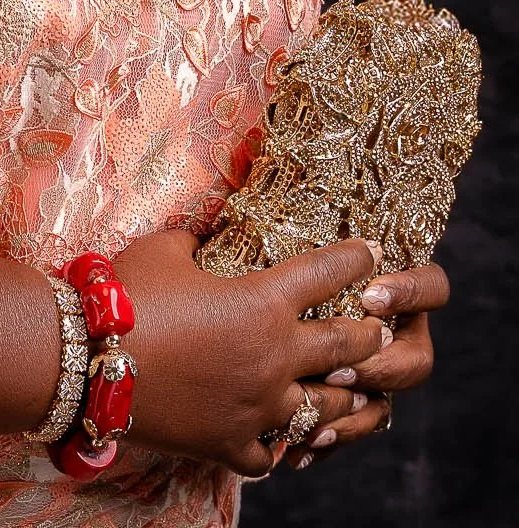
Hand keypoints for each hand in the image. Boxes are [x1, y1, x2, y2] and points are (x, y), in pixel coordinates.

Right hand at [53, 230, 390, 477]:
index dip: (355, 259)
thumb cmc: (126, 293)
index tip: (374, 252)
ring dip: (340, 398)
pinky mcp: (230, 444)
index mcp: (263, 302)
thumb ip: (200, 243)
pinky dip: (277, 445)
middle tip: (383, 328)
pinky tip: (280, 439)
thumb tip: (207, 233)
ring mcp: (257, 408)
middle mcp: (274, 358)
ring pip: (324, 410)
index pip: (327, 274)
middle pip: (346, 348)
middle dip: (371, 335)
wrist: (85, 359)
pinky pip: (270, 454)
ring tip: (349, 392)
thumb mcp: (167, 249)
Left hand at [285, 260, 449, 471]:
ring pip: (385, 404)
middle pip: (415, 360)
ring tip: (317, 421)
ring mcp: (373, 375)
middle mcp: (393, 337)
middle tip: (338, 368)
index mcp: (394, 293)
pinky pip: (350, 429)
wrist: (260, 310)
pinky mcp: (348, 404)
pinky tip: (301, 449)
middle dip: (379, 367)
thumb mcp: (305, 252)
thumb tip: (338, 243)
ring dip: (354, 414)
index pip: (432, 288)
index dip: (411, 293)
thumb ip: (326, 256)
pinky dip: (328, 438)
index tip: (370, 294)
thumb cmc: (285, 264)